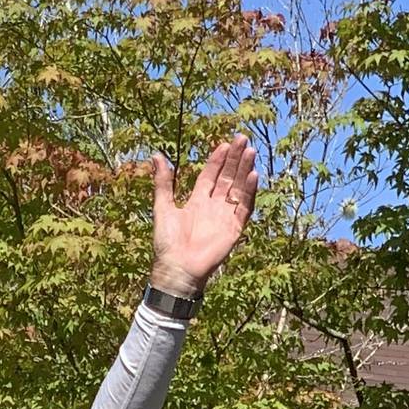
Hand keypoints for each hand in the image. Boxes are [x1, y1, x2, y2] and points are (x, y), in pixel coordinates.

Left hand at [150, 137, 257, 297]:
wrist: (177, 269)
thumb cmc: (167, 243)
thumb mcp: (163, 208)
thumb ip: (162, 183)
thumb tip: (157, 155)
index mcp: (196, 202)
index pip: (210, 176)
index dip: (217, 160)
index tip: (224, 144)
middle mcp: (213, 207)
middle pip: (227, 178)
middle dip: (235, 159)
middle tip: (242, 139)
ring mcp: (225, 216)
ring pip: (238, 188)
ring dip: (244, 170)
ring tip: (249, 151)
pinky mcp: (234, 228)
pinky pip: (244, 207)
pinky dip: (249, 192)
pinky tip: (252, 176)